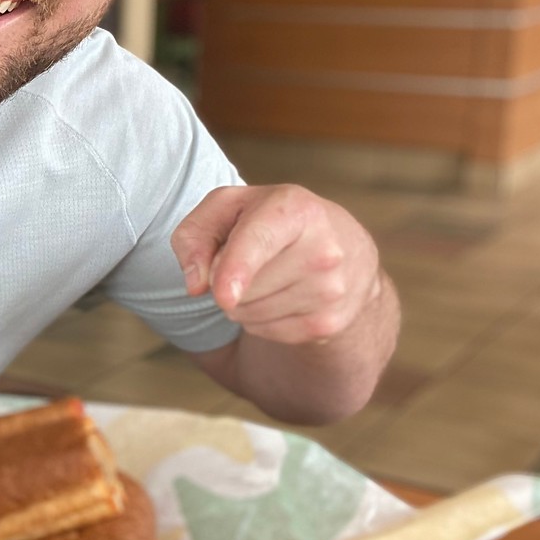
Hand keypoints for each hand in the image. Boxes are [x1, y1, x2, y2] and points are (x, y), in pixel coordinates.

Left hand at [170, 185, 381, 346]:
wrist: (345, 248)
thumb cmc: (270, 221)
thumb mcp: (227, 208)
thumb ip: (194, 235)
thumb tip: (196, 284)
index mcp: (296, 209)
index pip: (258, 242)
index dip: (236, 269)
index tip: (223, 296)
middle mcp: (323, 249)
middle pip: (242, 287)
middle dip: (226, 279)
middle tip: (250, 258)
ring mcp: (331, 290)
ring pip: (249, 313)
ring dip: (240, 301)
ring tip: (268, 274)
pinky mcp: (329, 324)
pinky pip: (264, 331)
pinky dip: (258, 318)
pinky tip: (281, 294)